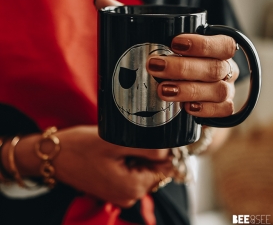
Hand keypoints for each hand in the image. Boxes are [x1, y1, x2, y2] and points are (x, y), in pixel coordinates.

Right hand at [54, 125, 171, 206]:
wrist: (54, 155)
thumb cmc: (80, 147)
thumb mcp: (116, 142)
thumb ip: (148, 148)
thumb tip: (170, 152)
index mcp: (132, 188)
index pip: (164, 168)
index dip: (161, 150)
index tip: (148, 137)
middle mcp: (128, 196)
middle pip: (154, 169)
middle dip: (145, 152)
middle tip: (125, 141)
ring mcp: (120, 193)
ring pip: (142, 169)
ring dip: (135, 155)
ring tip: (116, 147)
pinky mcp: (113, 187)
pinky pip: (130, 172)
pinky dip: (126, 159)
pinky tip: (112, 152)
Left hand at [94, 0, 239, 118]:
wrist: (181, 93)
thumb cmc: (172, 61)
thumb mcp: (156, 41)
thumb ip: (132, 20)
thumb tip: (100, 1)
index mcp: (216, 48)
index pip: (222, 43)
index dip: (202, 43)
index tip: (174, 42)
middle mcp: (226, 68)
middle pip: (215, 68)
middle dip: (184, 68)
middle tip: (154, 67)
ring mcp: (226, 90)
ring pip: (218, 91)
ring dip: (189, 90)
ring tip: (162, 90)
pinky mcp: (222, 111)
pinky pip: (223, 112)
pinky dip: (207, 110)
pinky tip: (187, 109)